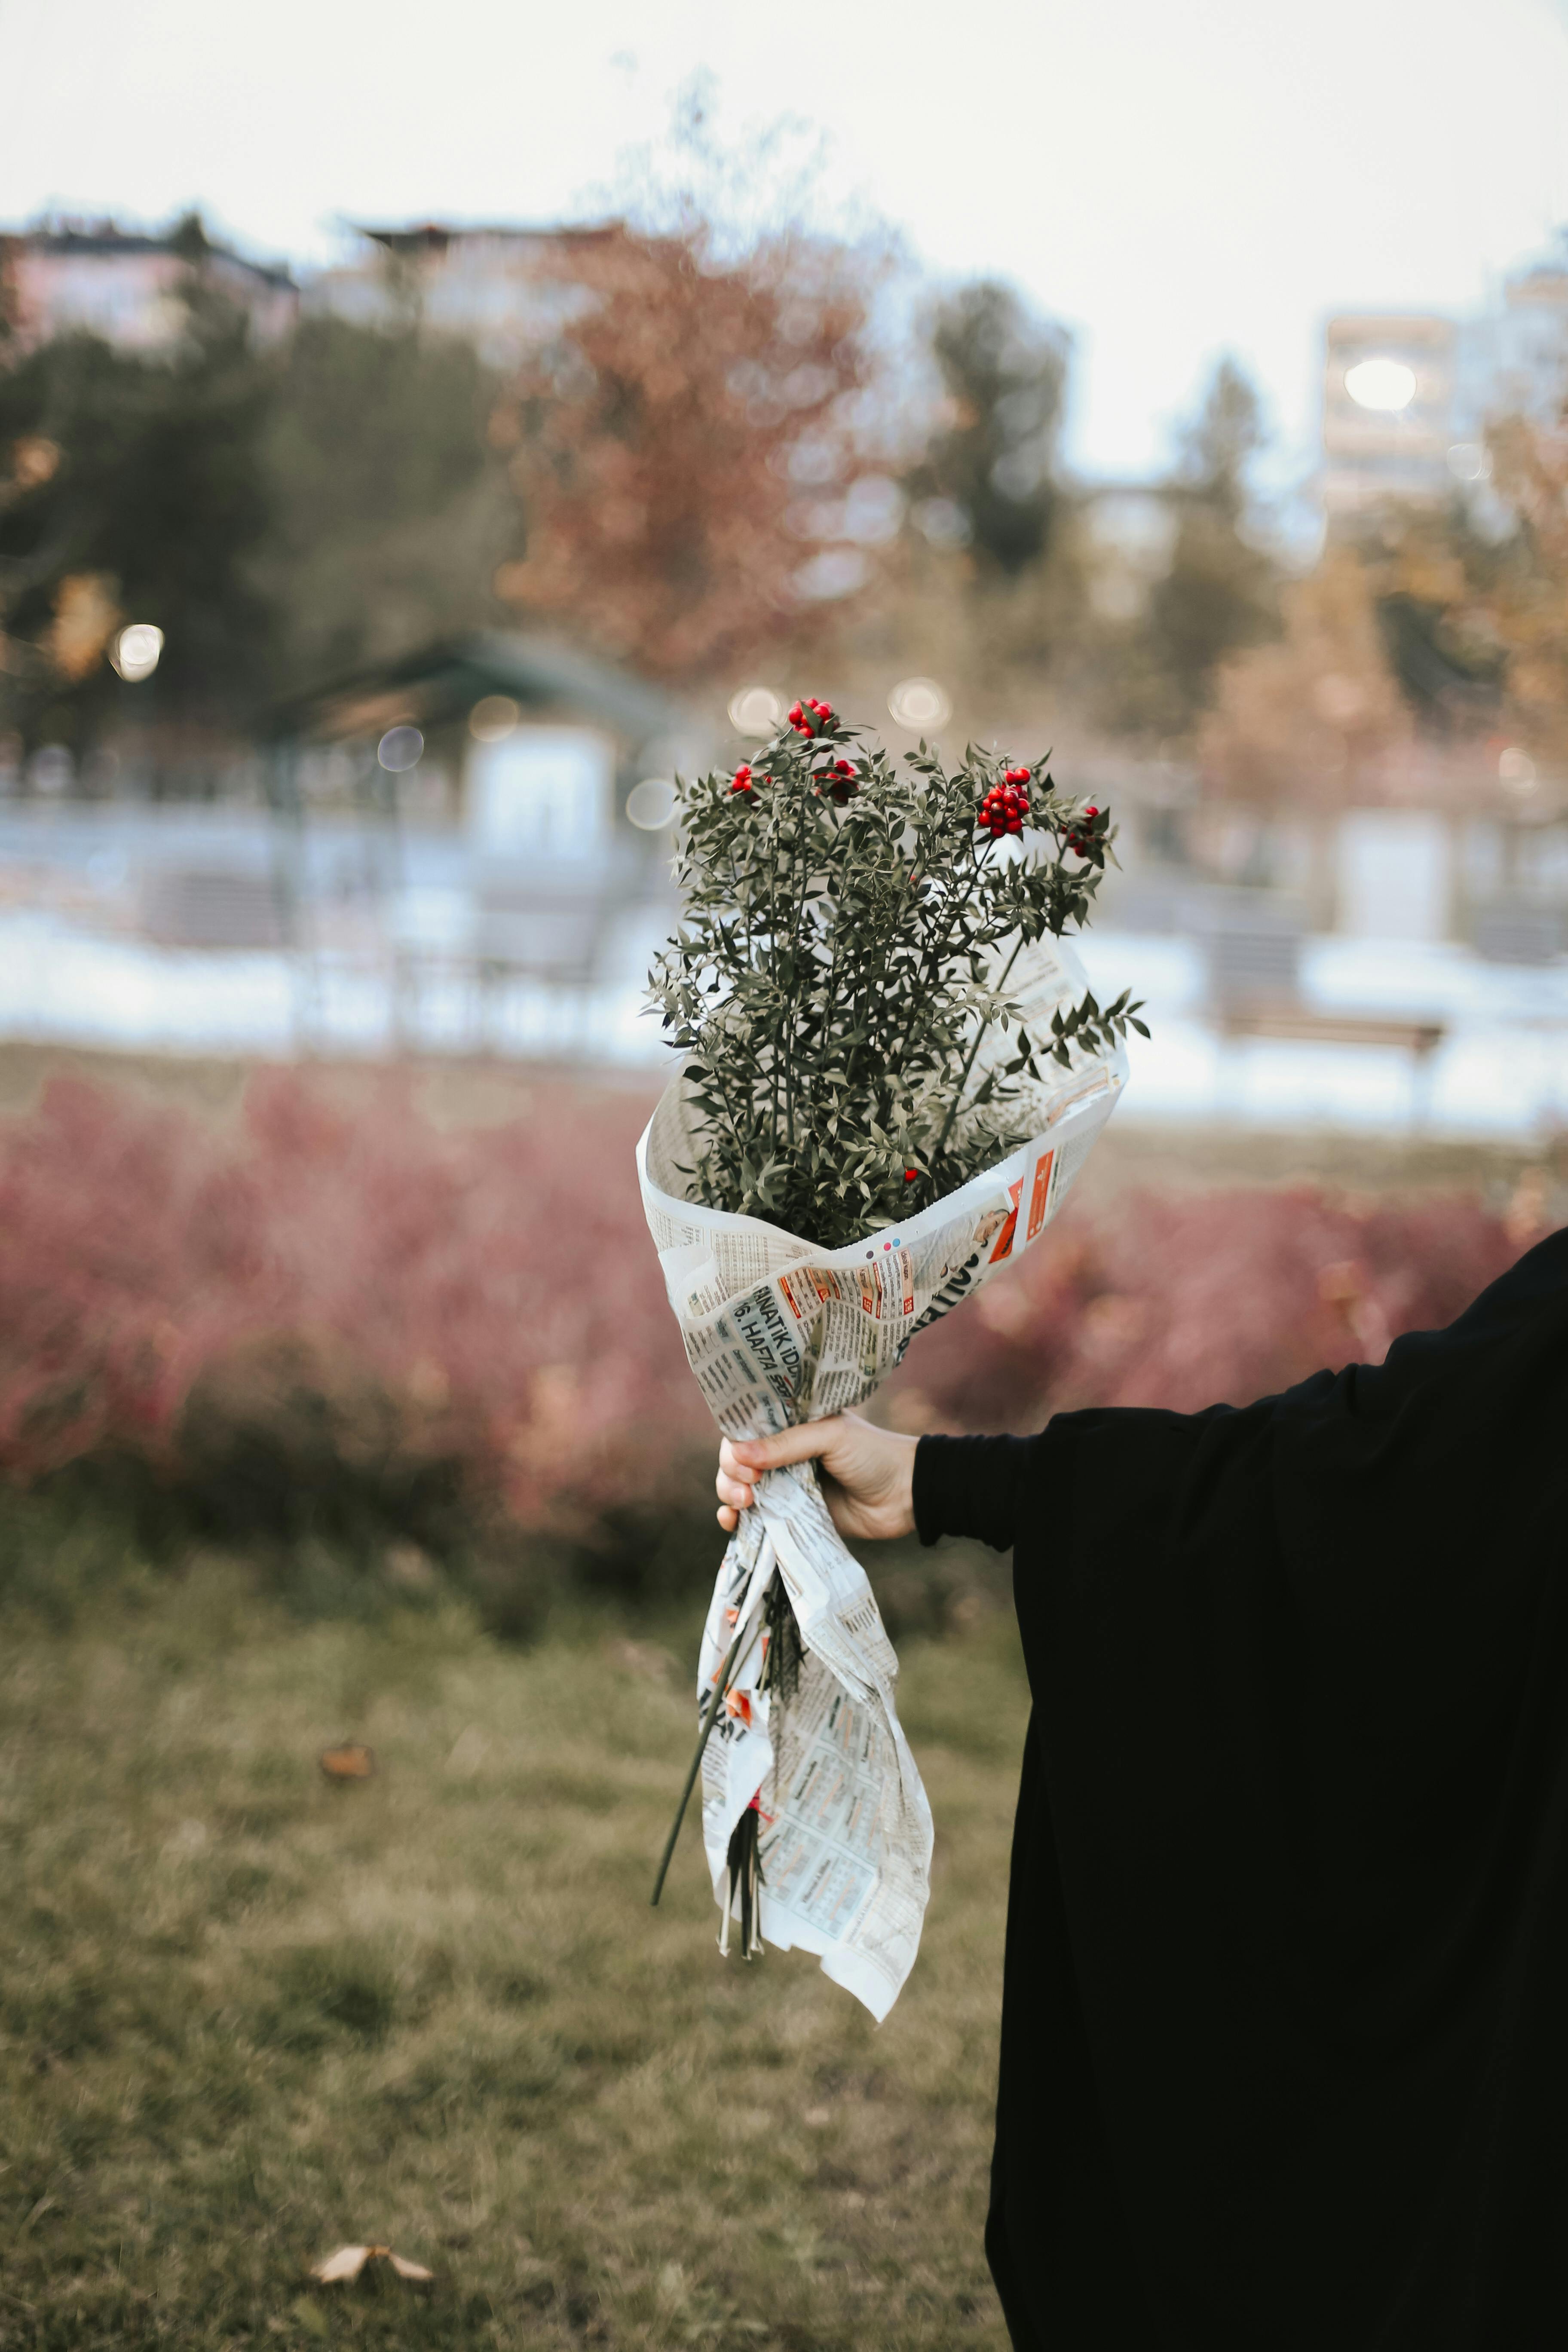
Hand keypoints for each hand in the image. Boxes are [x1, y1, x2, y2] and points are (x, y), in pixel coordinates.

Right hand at [715, 1412, 917, 1542]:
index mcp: (791, 1424)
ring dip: (730, 1495)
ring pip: (739, 1488)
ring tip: (743, 1505)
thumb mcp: (831, 1437)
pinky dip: (737, 1519)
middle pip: (736, 1461)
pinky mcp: (792, 1515)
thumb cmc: (873, 1454)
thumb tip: (738, 1454)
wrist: (906, 1496)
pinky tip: (733, 1522)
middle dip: (731, 1474)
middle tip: (749, 1488)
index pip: (746, 1428)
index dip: (735, 1445)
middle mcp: (782, 1453)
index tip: (744, 1463)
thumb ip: (787, 1445)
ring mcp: (786, 1485)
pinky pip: (756, 1517)